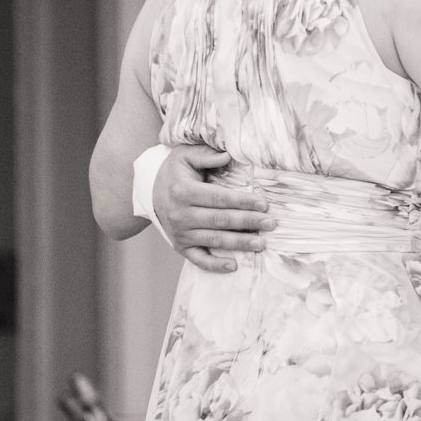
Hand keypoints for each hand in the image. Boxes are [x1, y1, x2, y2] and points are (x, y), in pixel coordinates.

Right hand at [152, 144, 274, 273]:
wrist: (149, 192)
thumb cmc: (175, 172)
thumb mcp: (185, 155)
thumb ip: (206, 155)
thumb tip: (228, 156)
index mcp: (184, 192)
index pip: (219, 198)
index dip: (242, 201)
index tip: (263, 204)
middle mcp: (181, 215)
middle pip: (220, 220)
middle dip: (248, 222)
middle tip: (270, 223)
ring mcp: (180, 233)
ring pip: (214, 240)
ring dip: (239, 243)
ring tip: (261, 243)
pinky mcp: (180, 246)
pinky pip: (198, 259)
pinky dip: (214, 265)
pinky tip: (233, 265)